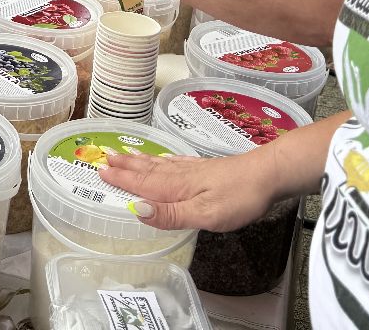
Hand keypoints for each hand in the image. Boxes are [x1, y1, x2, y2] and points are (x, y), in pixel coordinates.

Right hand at [99, 148, 278, 231]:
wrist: (269, 175)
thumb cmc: (239, 197)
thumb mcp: (205, 214)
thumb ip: (170, 213)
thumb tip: (136, 210)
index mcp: (177, 187)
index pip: (143, 183)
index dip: (121, 179)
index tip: (99, 171)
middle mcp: (181, 175)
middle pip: (147, 171)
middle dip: (125, 166)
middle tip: (103, 158)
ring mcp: (194, 170)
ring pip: (159, 165)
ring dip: (139, 161)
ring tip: (123, 155)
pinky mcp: (206, 170)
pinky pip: (174, 163)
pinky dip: (161, 161)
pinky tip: (161, 160)